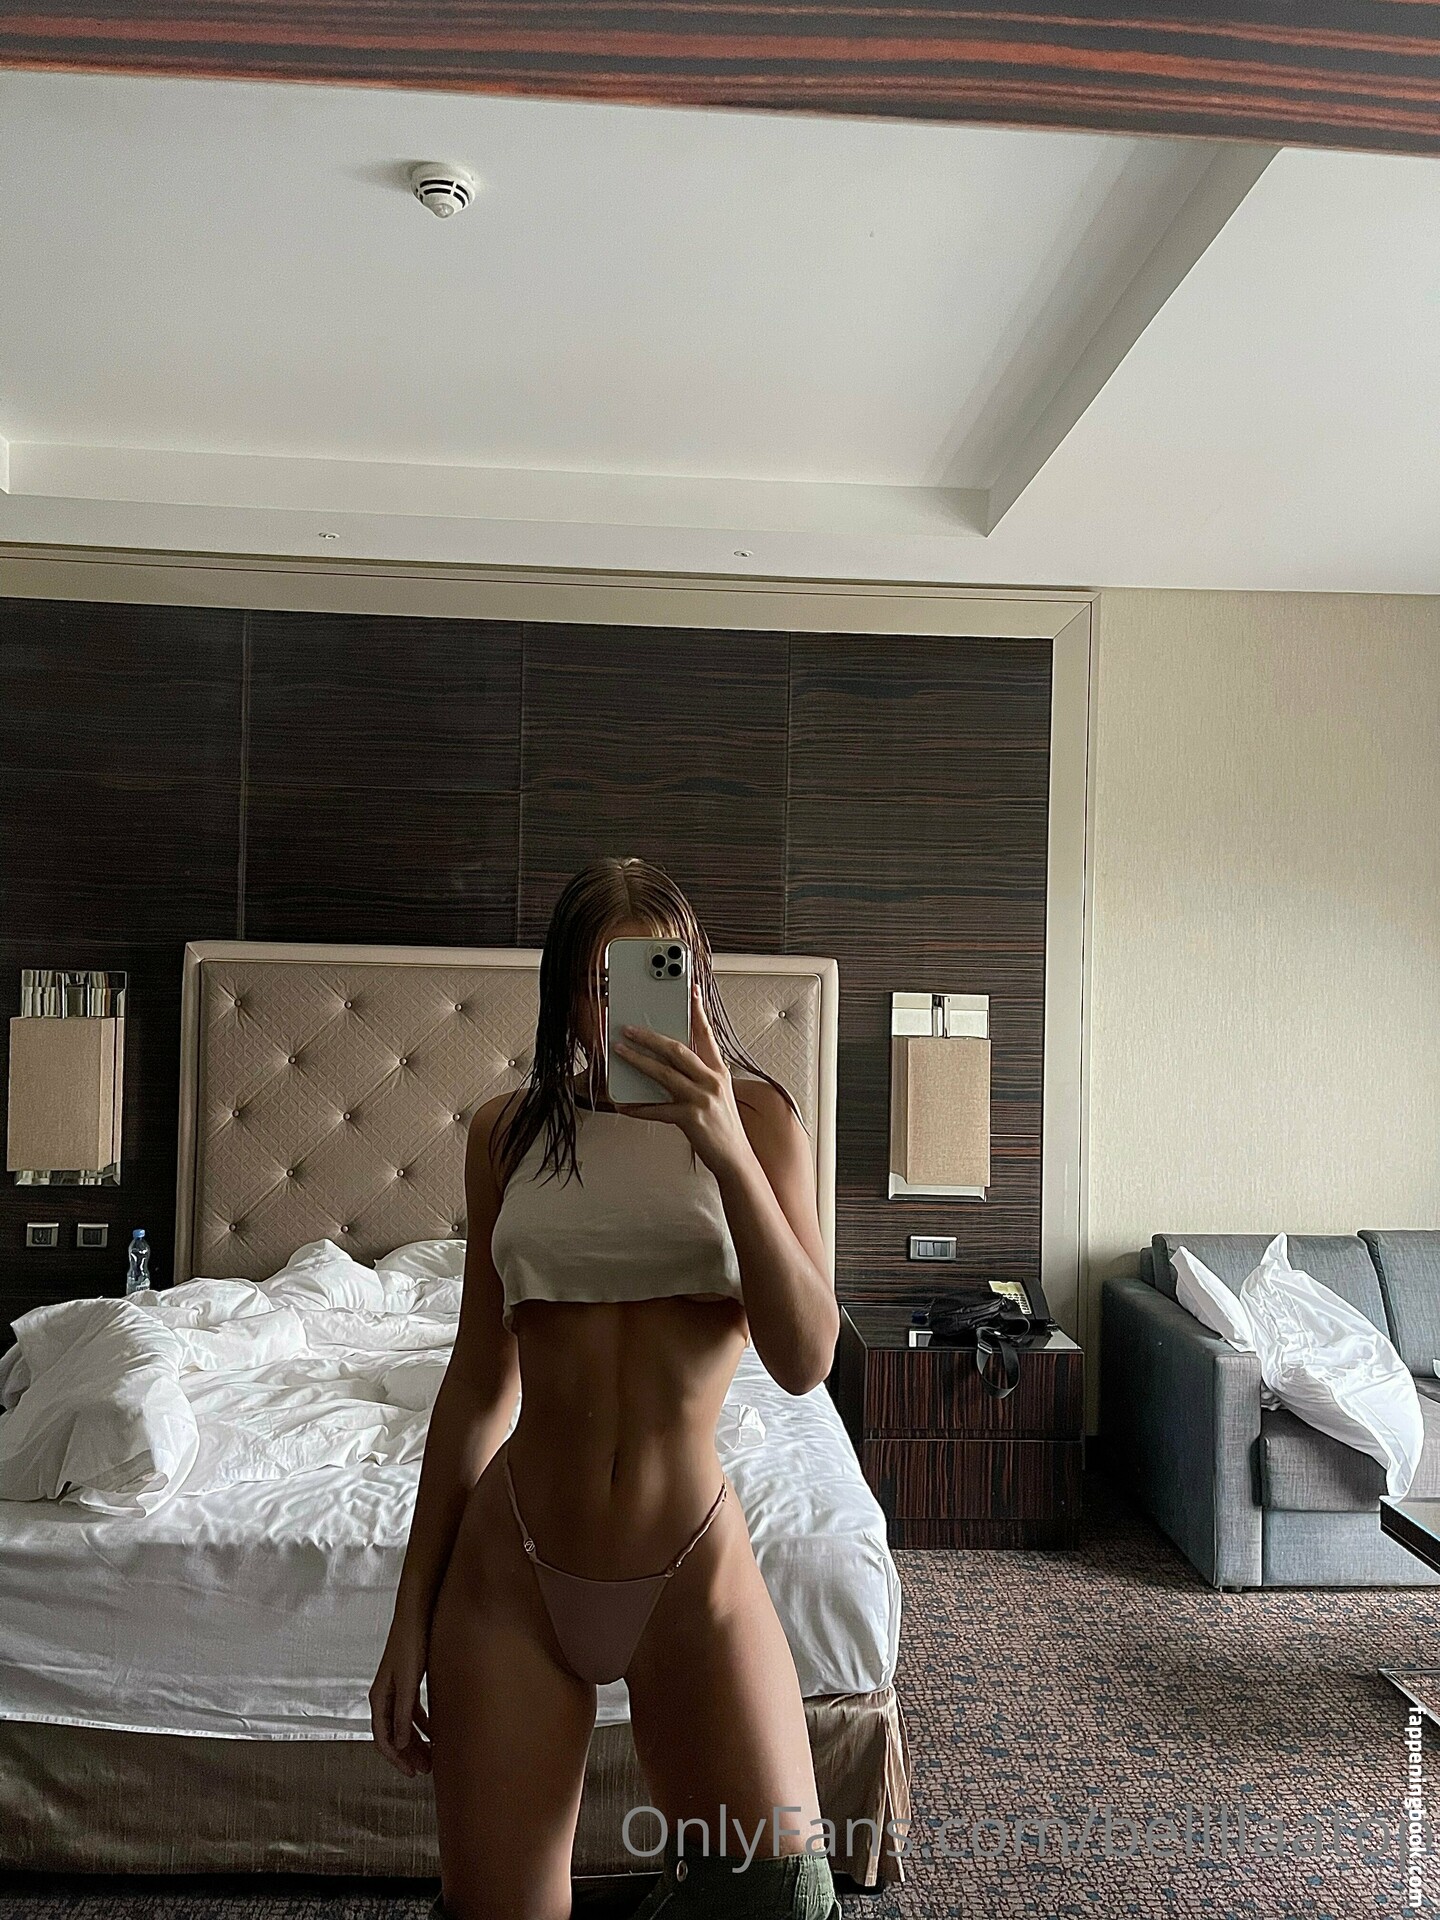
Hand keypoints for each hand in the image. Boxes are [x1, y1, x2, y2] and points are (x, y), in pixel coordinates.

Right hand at [369, 1613, 432, 1776]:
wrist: (417, 1615)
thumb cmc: (410, 1645)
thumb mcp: (408, 1682)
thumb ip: (403, 1713)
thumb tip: (399, 1745)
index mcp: (379, 1698)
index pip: (383, 1737)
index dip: (396, 1758)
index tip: (411, 1772)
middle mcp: (386, 1696)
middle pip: (394, 1734)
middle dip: (408, 1754)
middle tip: (425, 1771)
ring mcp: (398, 1689)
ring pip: (405, 1724)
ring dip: (417, 1741)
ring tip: (433, 1757)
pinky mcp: (410, 1682)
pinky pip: (414, 1712)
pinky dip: (424, 1724)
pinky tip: (438, 1732)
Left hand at [610, 979, 755, 1176]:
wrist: (735, 1158)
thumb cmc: (722, 1125)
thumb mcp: (717, 1094)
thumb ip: (698, 1076)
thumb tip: (667, 1063)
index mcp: (719, 1071)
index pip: (707, 1034)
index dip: (698, 1011)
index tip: (691, 991)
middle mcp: (712, 1081)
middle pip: (677, 1049)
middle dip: (650, 1036)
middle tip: (630, 1028)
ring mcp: (701, 1099)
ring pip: (663, 1073)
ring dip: (638, 1061)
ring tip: (620, 1052)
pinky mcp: (690, 1118)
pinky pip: (657, 1109)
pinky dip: (638, 1107)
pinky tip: (623, 1105)